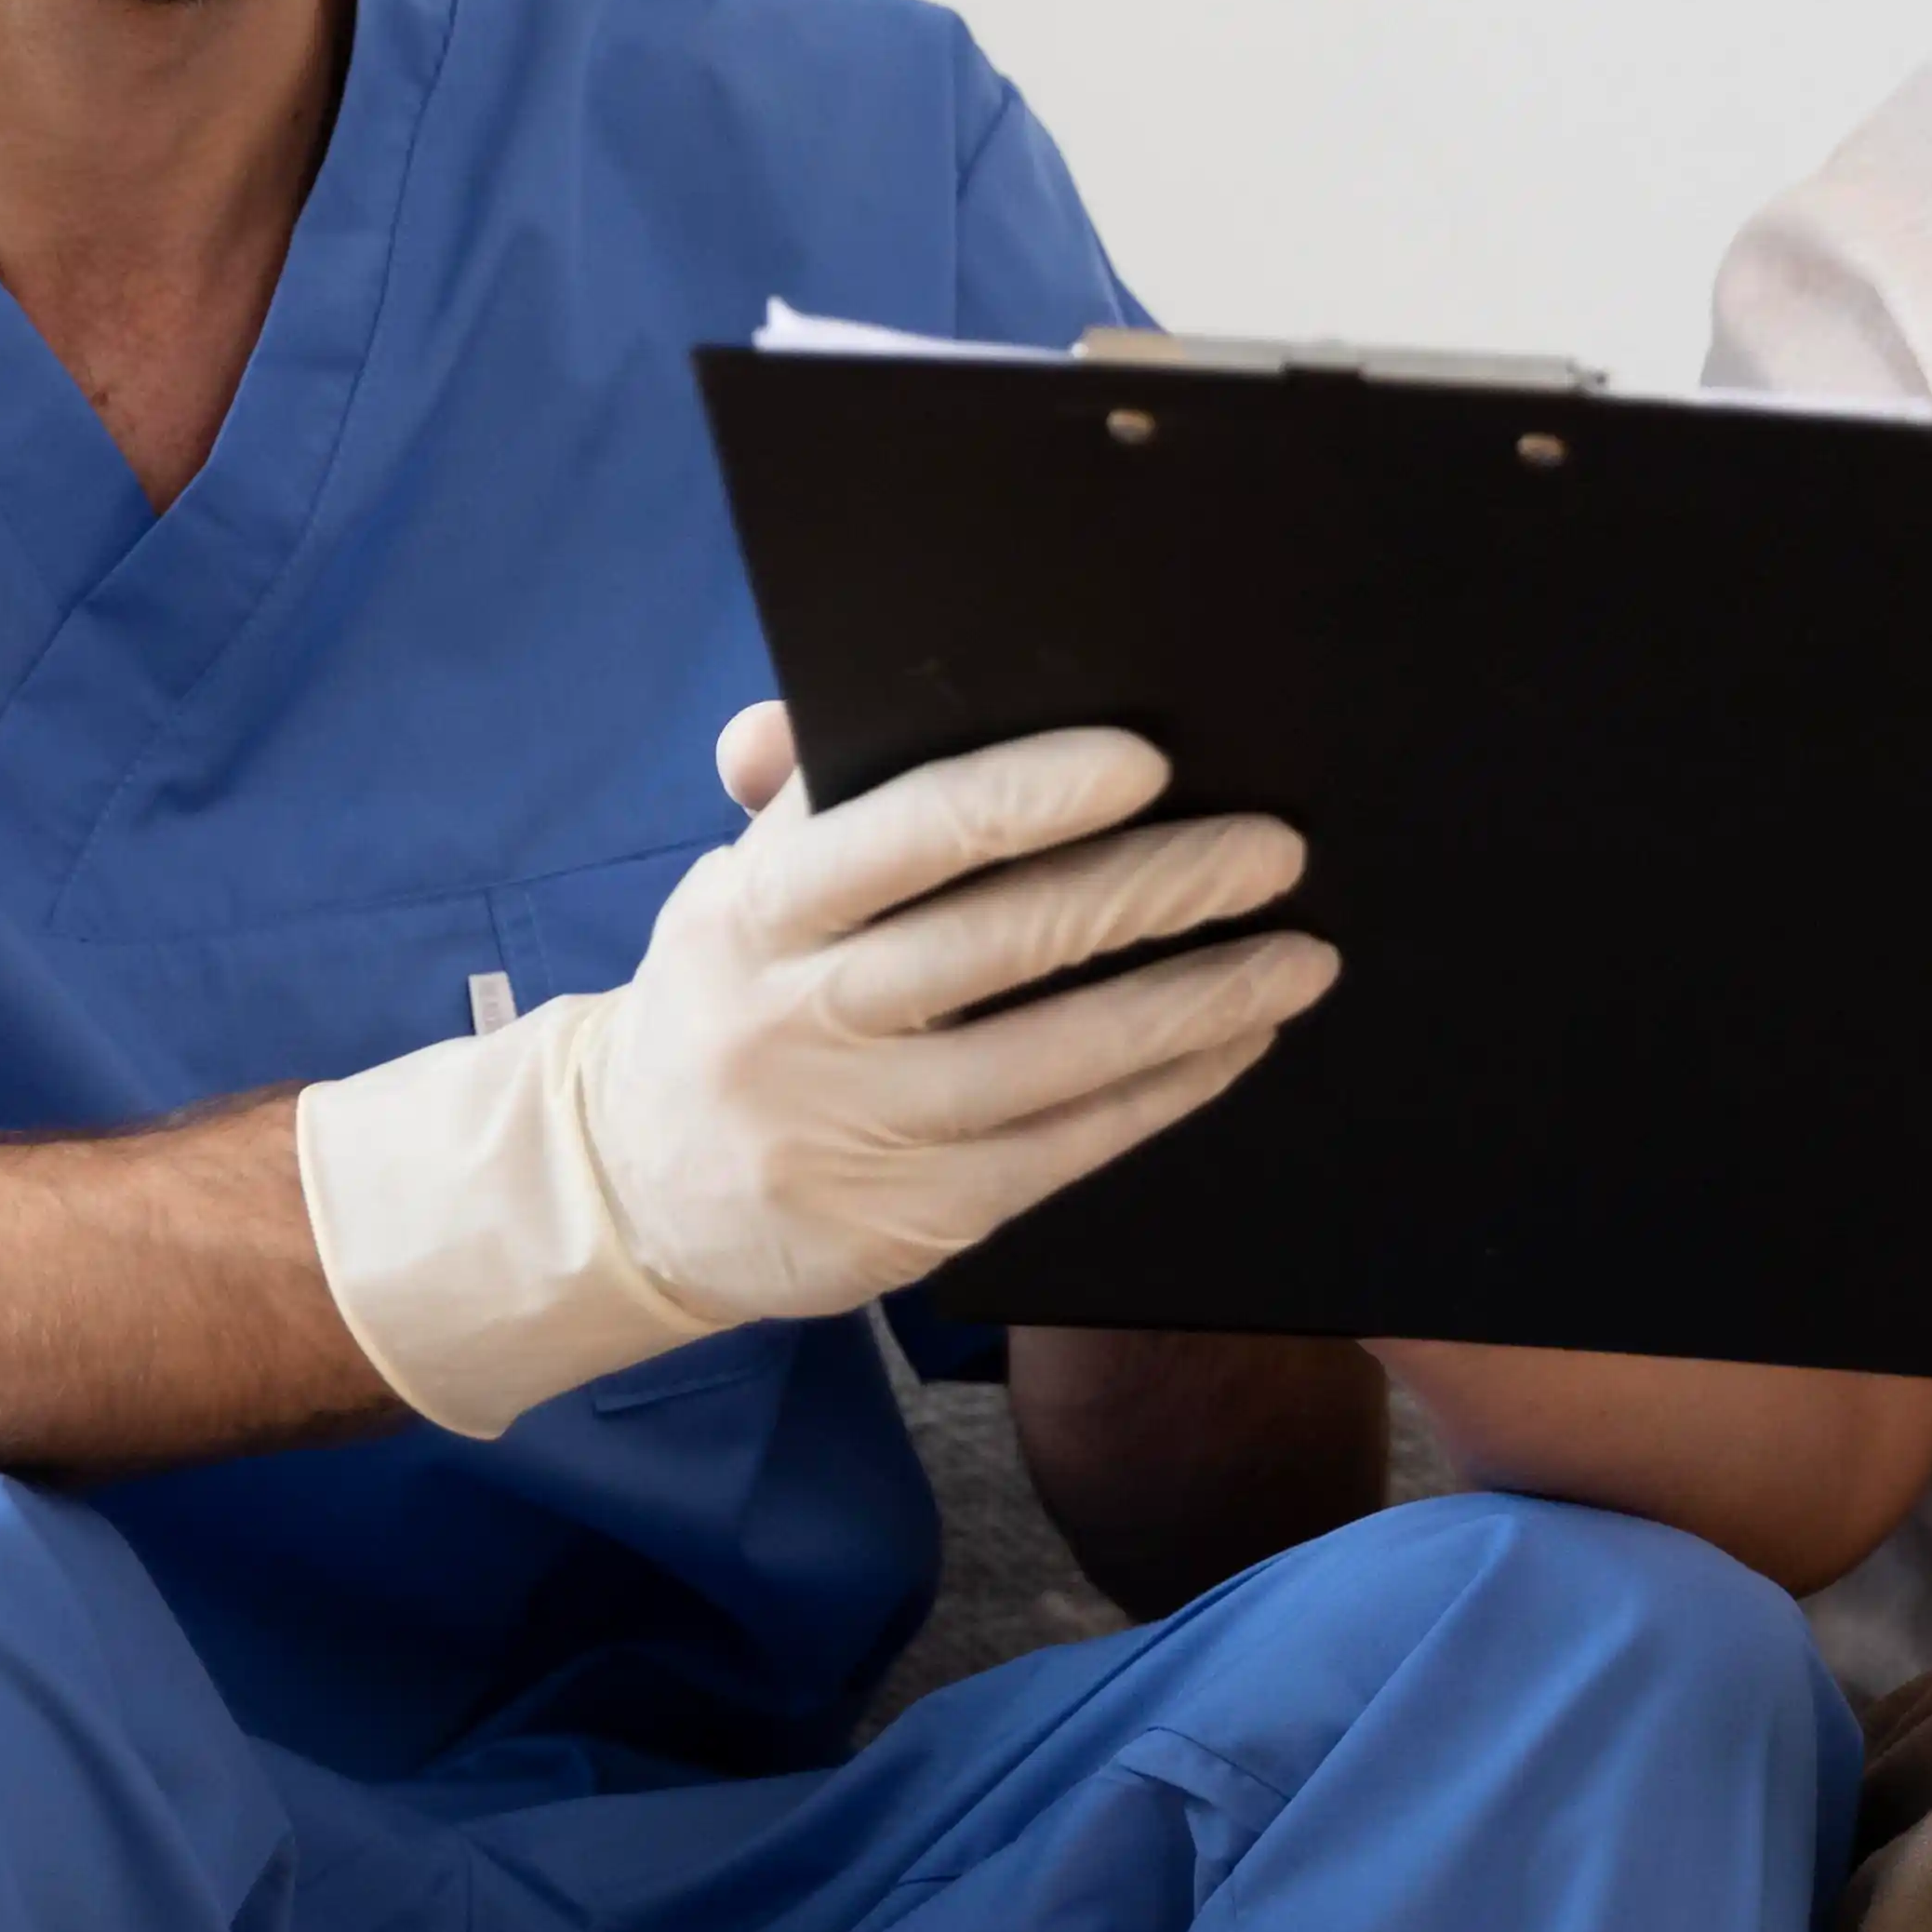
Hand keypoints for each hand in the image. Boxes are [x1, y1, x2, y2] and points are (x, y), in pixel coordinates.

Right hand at [592, 707, 1325, 1322]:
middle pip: (1000, 939)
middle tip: (1271, 847)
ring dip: (1195, 999)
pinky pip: (1066, 1144)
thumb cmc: (728, 999)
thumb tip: (794, 715)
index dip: (1024, 794)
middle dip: (1153, 886)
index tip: (1143, 761)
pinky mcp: (913, 1217)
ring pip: (1054, 1055)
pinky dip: (1166, 1089)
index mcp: (757, 907)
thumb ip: (790, 798)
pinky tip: (1237, 1041)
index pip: (899, 832)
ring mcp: (857, 1126)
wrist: (632, 1194)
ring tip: (1299, 955)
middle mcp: (801, 1015)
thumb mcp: (730, 891)